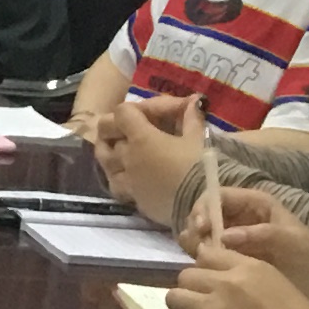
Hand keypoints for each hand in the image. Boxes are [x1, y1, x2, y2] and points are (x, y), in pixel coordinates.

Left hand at [89, 92, 207, 226]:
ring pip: (104, 159)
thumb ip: (191, 118)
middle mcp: (126, 157)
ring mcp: (126, 179)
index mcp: (141, 138)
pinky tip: (131, 175)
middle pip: (105, 132)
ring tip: (123, 148)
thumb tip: (193, 102)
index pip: (122, 112)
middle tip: (133, 126)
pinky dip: (119, 176)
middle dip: (117, 124)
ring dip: (111, 149)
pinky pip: (116, 184)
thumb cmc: (201, 167)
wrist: (204, 206)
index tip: (160, 112)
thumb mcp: (199, 138)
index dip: (139, 107)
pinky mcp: (133, 199)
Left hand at [169, 215, 308, 308]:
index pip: (206, 254)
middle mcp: (227, 282)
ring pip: (175, 298)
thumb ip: (244, 271)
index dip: (204, 268)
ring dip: (184, 308)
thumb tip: (214, 269)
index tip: (209, 281)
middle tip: (201, 302)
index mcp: (248, 266)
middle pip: (186, 275)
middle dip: (191, 288)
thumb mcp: (274, 281)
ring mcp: (214, 308)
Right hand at [191, 188, 308, 308]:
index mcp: (257, 206)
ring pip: (203, 237)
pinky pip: (210, 260)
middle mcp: (242, 222)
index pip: (218, 196)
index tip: (202, 227)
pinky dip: (202, 264)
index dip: (204, 208)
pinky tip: (206, 274)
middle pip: (205, 216)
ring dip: (195, 246)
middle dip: (196, 228)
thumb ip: (260, 234)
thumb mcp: (293, 242)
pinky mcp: (235, 267)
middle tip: (198, 248)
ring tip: (200, 261)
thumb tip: (224, 237)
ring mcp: (237, 245)